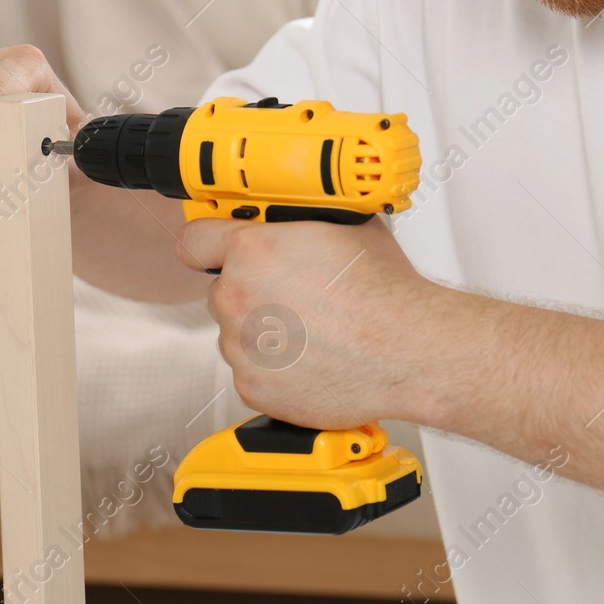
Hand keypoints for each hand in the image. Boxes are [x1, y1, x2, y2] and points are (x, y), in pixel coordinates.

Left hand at [176, 215, 433, 428]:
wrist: (408, 351)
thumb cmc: (385, 294)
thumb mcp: (346, 227)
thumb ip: (303, 222)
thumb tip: (298, 217)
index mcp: (253, 251)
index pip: (194, 240)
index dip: (209, 242)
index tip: (214, 248)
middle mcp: (238, 298)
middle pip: (222, 291)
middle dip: (251, 292)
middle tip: (293, 295)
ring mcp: (243, 347)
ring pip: (237, 335)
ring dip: (264, 333)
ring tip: (311, 331)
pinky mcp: (254, 387)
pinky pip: (253, 372)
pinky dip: (276, 369)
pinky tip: (312, 358)